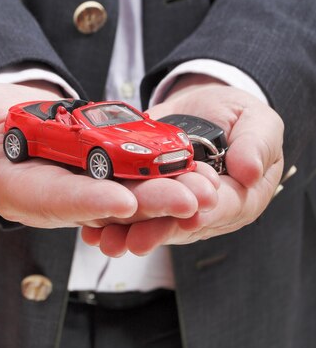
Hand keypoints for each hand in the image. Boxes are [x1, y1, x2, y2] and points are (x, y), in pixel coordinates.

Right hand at [0, 82, 217, 229]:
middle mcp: (56, 199)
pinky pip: (135, 179)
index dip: (88, 202)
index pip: (55, 200)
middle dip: (147, 204)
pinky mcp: (101, 176)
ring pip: (128, 195)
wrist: (9, 115)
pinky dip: (164, 177)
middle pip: (103, 204)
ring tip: (205, 190)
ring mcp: (82, 189)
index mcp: (20, 191)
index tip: (124, 200)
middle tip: (188, 200)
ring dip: (166, 194)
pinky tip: (196, 173)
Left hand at [82, 75, 283, 254]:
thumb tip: (250, 170)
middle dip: (155, 231)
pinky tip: (89, 225)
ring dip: (126, 230)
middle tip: (132, 240)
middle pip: (178, 223)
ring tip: (103, 238)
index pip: (218, 209)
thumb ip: (256, 145)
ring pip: (150, 220)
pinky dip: (109, 214)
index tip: (187, 219)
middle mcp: (203, 209)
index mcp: (237, 197)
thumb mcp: (258, 124)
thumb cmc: (239, 117)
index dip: (200, 213)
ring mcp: (173, 204)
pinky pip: (130, 206)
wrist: (207, 106)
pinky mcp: (149, 192)